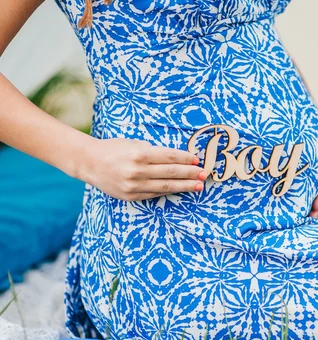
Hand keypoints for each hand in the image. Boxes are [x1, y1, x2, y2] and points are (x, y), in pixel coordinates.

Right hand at [80, 136, 206, 200]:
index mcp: (139, 154)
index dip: (185, 159)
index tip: (197, 160)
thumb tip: (176, 158)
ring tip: (197, 186)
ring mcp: (134, 185)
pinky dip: (167, 192)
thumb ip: (152, 151)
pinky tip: (179, 190)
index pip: (169, 157)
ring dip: (184, 186)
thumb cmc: (113, 149)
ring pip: (165, 187)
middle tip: (204, 175)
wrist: (90, 163)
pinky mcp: (130, 196)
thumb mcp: (133, 143)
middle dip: (190, 174)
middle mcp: (137, 171)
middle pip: (170, 173)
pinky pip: (153, 194)